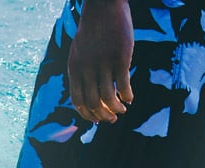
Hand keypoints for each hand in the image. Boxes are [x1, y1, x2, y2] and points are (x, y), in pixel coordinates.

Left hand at [68, 0, 133, 122]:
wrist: (103, 5)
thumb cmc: (92, 30)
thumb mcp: (78, 52)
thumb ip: (80, 73)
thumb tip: (86, 96)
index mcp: (74, 68)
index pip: (78, 101)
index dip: (87, 114)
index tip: (97, 119)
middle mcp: (87, 68)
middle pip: (94, 103)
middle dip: (103, 116)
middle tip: (112, 119)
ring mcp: (103, 63)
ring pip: (109, 97)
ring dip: (116, 109)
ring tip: (122, 110)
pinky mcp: (120, 57)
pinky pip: (124, 84)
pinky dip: (127, 96)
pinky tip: (130, 99)